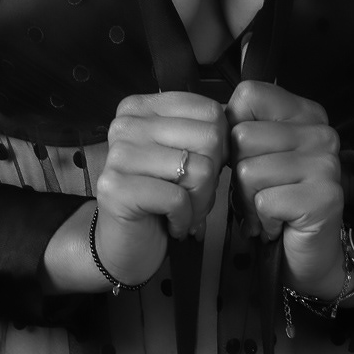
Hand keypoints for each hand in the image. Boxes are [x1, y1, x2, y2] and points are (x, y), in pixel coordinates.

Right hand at [93, 92, 228, 286]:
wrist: (124, 245)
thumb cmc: (160, 198)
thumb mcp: (183, 155)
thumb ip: (203, 134)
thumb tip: (236, 126)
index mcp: (141, 108)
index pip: (208, 110)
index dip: (221, 145)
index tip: (203, 166)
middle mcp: (126, 125)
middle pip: (209, 138)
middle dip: (212, 177)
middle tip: (193, 195)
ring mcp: (118, 155)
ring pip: (200, 170)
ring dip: (200, 202)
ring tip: (182, 211)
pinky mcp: (116, 189)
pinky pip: (178, 199)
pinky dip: (185, 219)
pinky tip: (171, 224)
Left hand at [227, 81, 345, 298]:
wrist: (308, 255)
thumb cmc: (276, 200)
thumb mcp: (258, 154)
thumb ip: (241, 127)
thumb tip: (212, 115)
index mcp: (305, 113)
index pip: (249, 94)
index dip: (232, 128)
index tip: (246, 155)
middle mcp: (321, 132)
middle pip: (243, 136)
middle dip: (238, 173)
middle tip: (259, 192)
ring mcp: (325, 164)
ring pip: (248, 171)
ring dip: (248, 201)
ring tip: (267, 210)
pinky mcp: (324, 197)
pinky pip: (263, 201)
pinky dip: (262, 220)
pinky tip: (278, 225)